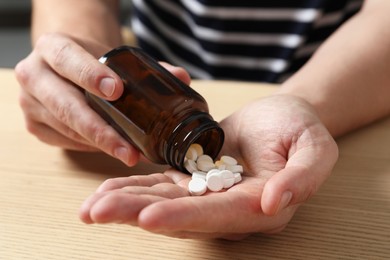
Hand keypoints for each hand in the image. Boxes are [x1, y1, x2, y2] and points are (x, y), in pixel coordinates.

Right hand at [15, 33, 189, 165]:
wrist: (63, 64)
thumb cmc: (90, 60)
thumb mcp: (110, 55)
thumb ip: (145, 66)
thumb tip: (181, 77)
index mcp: (52, 48)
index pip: (68, 60)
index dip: (90, 75)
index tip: (117, 91)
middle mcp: (34, 74)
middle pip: (65, 105)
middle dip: (100, 129)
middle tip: (129, 149)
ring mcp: (31, 103)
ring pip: (66, 129)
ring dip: (99, 144)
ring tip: (130, 154)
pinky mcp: (34, 126)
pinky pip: (65, 141)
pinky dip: (90, 147)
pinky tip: (111, 149)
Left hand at [79, 94, 337, 238]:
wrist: (283, 117)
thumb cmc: (301, 129)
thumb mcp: (314, 147)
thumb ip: (303, 177)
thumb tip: (276, 203)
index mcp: (259, 206)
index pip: (219, 215)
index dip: (184, 217)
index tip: (148, 216)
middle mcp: (229, 208)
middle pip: (181, 215)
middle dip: (138, 213)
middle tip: (97, 212)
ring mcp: (207, 194)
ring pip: (163, 202)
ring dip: (127, 203)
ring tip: (90, 207)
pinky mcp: (193, 178)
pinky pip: (160, 186)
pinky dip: (133, 187)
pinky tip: (106, 189)